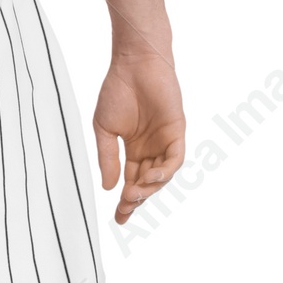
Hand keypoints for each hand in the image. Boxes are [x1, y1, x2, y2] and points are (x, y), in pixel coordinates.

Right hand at [94, 50, 184, 224]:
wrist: (133, 64)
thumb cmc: (117, 91)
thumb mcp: (105, 130)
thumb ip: (107, 159)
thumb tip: (108, 187)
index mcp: (133, 149)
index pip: (131, 181)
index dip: (126, 201)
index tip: (119, 218)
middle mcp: (151, 148)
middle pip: (147, 183)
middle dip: (137, 199)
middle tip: (125, 208)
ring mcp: (165, 141)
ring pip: (162, 176)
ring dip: (150, 188)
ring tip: (135, 193)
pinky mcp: (176, 131)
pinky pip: (175, 158)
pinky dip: (165, 171)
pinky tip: (151, 177)